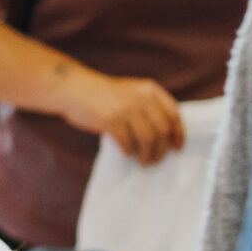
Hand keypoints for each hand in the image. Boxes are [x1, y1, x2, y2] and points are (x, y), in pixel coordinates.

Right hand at [60, 70, 184, 164]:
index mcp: (150, 90)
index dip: (178, 134)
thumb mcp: (131, 92)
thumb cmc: (102, 95)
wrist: (73, 88)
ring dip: (147, 154)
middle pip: (162, 130)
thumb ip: (147, 106)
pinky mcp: (111, 120)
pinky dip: (129, 151)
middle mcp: (142, 98)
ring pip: (148, 139)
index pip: (173, 115)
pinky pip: (127, 142)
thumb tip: (163, 135)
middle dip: (162, 149)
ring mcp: (126, 109)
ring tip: (143, 161)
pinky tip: (127, 153)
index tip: (177, 147)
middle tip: (156, 159)